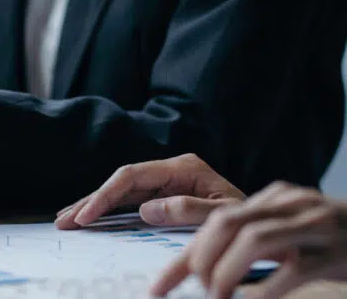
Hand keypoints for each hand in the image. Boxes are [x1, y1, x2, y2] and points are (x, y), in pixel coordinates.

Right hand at [55, 154, 245, 228]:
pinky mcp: (164, 197)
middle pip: (119, 182)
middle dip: (90, 201)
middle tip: (64, 221)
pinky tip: (89, 220)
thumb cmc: (249, 221)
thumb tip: (146, 209)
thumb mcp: (224, 215)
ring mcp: (166, 184)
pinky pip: (129, 203)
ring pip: (120, 192)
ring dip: (93, 206)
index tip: (86, 217)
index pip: (132, 176)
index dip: (104, 196)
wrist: (268, 226)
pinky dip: (107, 212)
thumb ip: (189, 210)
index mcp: (183, 168)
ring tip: (66, 221)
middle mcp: (170, 171)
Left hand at [152, 182, 346, 298]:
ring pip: (254, 240)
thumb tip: (200, 272)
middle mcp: (293, 205)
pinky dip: (264, 291)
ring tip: (215, 297)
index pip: (214, 221)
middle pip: (227, 222)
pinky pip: (292, 271)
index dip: (182, 257)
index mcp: (276, 198)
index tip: (157, 287)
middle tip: (194, 289)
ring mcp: (317, 226)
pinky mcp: (337, 253)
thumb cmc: (337, 243)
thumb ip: (254, 242)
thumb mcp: (293, 234)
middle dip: (200, 259)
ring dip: (225, 273)